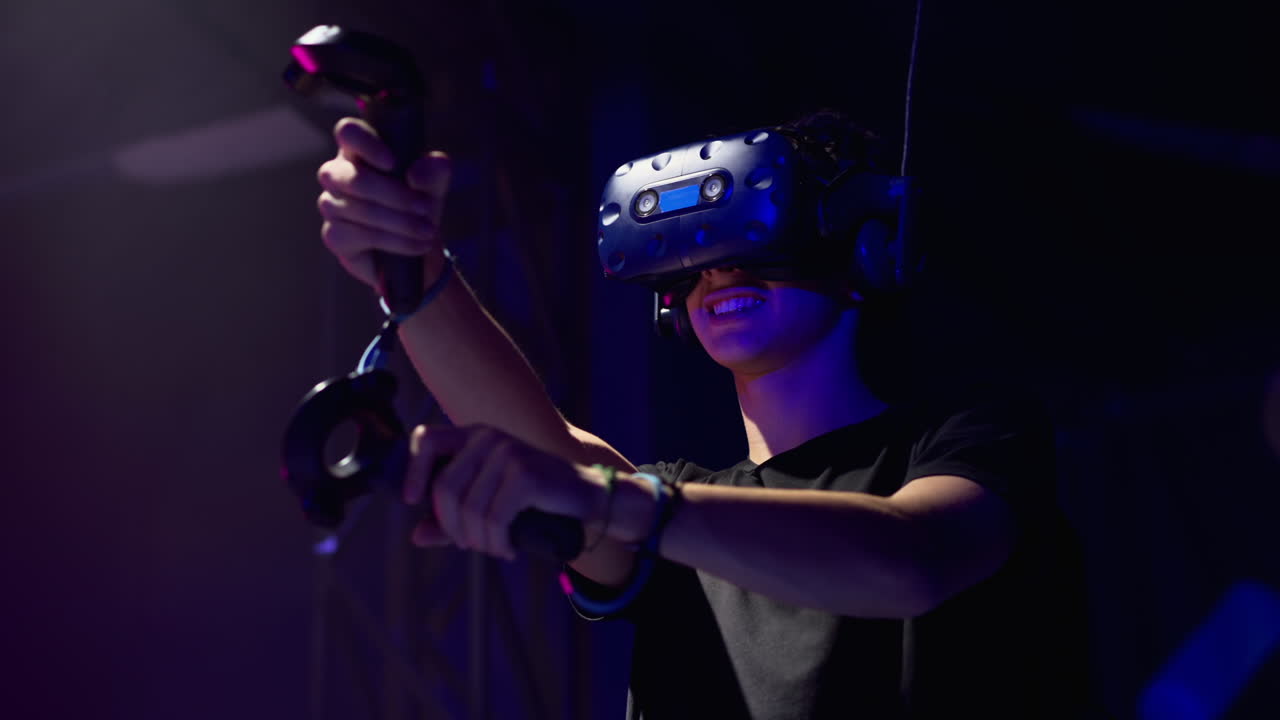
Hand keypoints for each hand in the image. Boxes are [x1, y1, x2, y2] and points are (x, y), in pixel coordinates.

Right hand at [315, 117, 452, 290]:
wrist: (415, 246)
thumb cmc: (419, 205)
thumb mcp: (434, 187)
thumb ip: (434, 172)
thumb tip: (417, 173)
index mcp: (359, 151)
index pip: (348, 132)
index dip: (366, 144)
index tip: (392, 163)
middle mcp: (338, 174)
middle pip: (354, 178)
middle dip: (395, 196)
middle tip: (426, 208)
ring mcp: (331, 205)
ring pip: (360, 210)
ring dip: (401, 222)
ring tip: (428, 231)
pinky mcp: (334, 236)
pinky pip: (360, 236)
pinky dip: (395, 242)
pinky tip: (416, 246)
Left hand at [403, 424, 607, 560]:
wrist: (585, 499)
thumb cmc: (534, 502)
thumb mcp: (488, 507)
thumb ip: (451, 519)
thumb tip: (416, 536)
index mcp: (475, 436)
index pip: (427, 439)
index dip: (414, 471)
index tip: (413, 502)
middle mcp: (489, 437)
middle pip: (444, 487)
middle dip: (452, 527)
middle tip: (470, 545)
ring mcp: (508, 452)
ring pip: (469, 508)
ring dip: (478, 540)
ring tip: (494, 548)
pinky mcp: (525, 474)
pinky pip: (494, 518)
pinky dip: (497, 542)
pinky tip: (508, 549)